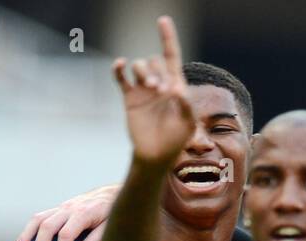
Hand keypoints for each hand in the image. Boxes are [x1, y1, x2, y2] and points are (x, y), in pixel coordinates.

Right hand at [14, 184, 119, 240]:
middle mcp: (68, 209)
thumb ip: (96, 240)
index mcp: (83, 214)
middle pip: (48, 226)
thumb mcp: (109, 227)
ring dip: (28, 235)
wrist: (110, 194)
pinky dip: (30, 229)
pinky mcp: (57, 209)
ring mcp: (61, 208)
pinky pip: (39, 217)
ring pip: (38, 219)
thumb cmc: (111, 214)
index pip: (67, 233)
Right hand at [111, 16, 191, 166]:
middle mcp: (159, 83)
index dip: (167, 38)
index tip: (163, 20)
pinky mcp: (130, 97)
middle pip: (155, 61)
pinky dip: (119, 69)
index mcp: (176, 86)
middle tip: (161, 90)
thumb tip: (178, 88)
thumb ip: (185, 105)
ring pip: (140, 65)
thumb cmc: (175, 140)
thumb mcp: (187, 124)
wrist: (156, 154)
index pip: (172, 57)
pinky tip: (120, 65)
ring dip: (145, 71)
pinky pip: (121, 77)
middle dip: (158, 70)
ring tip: (151, 88)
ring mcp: (143, 89)